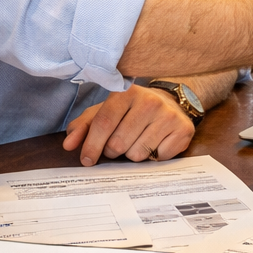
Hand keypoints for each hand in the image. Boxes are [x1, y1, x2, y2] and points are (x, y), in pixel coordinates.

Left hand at [63, 85, 196, 166]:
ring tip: (138, 141)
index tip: (86, 160)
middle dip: (113, 150)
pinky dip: (154, 156)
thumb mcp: (104, 112)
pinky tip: (156, 143)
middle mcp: (150, 101)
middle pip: (118, 143)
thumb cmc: (130, 110)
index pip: (104, 123)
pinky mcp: (183, 130)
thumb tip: (69, 145)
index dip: (92, 145)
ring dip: (133, 154)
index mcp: (127, 92)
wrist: (170, 103)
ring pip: (137, 154)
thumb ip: (83, 127)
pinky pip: (159, 158)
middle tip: (119, 143)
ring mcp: (169, 116)